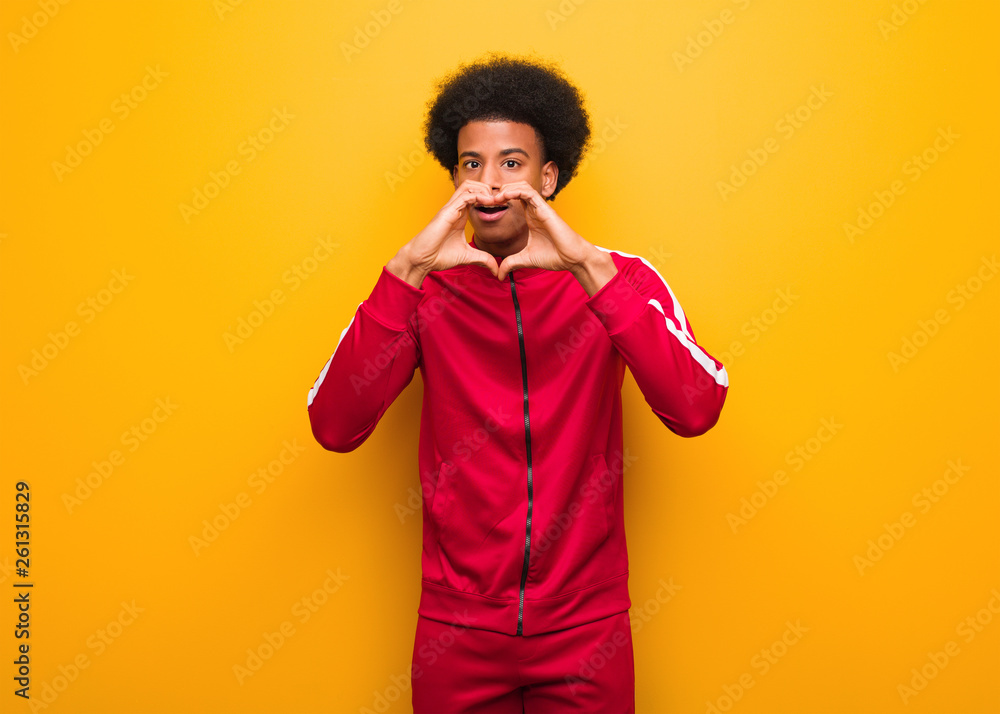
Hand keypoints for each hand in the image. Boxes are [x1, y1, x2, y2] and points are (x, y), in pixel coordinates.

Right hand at [388, 180, 502, 286]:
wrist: (422, 260)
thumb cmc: (438, 255)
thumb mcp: (467, 256)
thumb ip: (482, 259)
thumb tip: (496, 269)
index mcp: (460, 214)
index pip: (476, 194)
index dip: (490, 196)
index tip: (502, 206)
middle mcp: (456, 208)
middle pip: (473, 184)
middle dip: (489, 189)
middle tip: (499, 201)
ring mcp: (451, 208)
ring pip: (468, 185)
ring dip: (484, 189)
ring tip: (494, 201)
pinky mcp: (447, 212)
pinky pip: (464, 196)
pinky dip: (478, 196)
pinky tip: (487, 204)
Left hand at [490, 181, 593, 281]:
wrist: (572, 259)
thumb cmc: (555, 256)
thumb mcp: (526, 260)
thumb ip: (511, 263)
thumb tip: (499, 275)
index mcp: (530, 217)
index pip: (513, 198)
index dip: (499, 199)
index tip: (485, 207)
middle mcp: (534, 209)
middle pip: (515, 188)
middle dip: (499, 191)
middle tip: (486, 201)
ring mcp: (540, 208)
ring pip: (521, 186)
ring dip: (506, 188)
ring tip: (494, 198)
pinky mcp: (545, 208)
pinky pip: (529, 192)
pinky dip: (516, 191)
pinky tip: (504, 196)